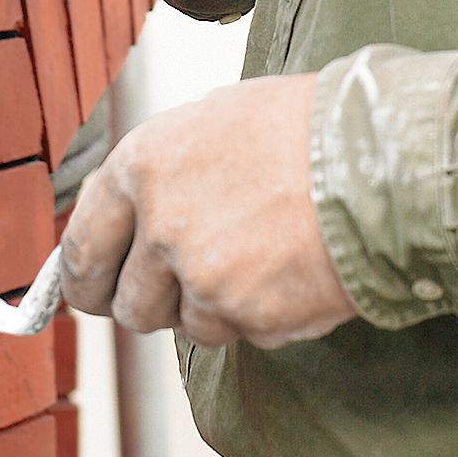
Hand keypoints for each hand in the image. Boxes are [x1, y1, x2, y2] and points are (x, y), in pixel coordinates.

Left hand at [61, 74, 358, 348]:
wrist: (376, 156)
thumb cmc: (305, 125)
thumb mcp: (213, 120)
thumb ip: (162, 172)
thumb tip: (134, 214)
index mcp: (141, 164)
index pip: (81, 245)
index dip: (85, 277)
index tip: (90, 291)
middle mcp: (158, 223)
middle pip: (127, 302)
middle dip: (151, 303)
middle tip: (180, 292)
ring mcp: (200, 275)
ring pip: (186, 325)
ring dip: (214, 307)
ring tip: (261, 256)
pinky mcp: (244, 316)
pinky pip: (238, 336)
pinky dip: (260, 317)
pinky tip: (290, 270)